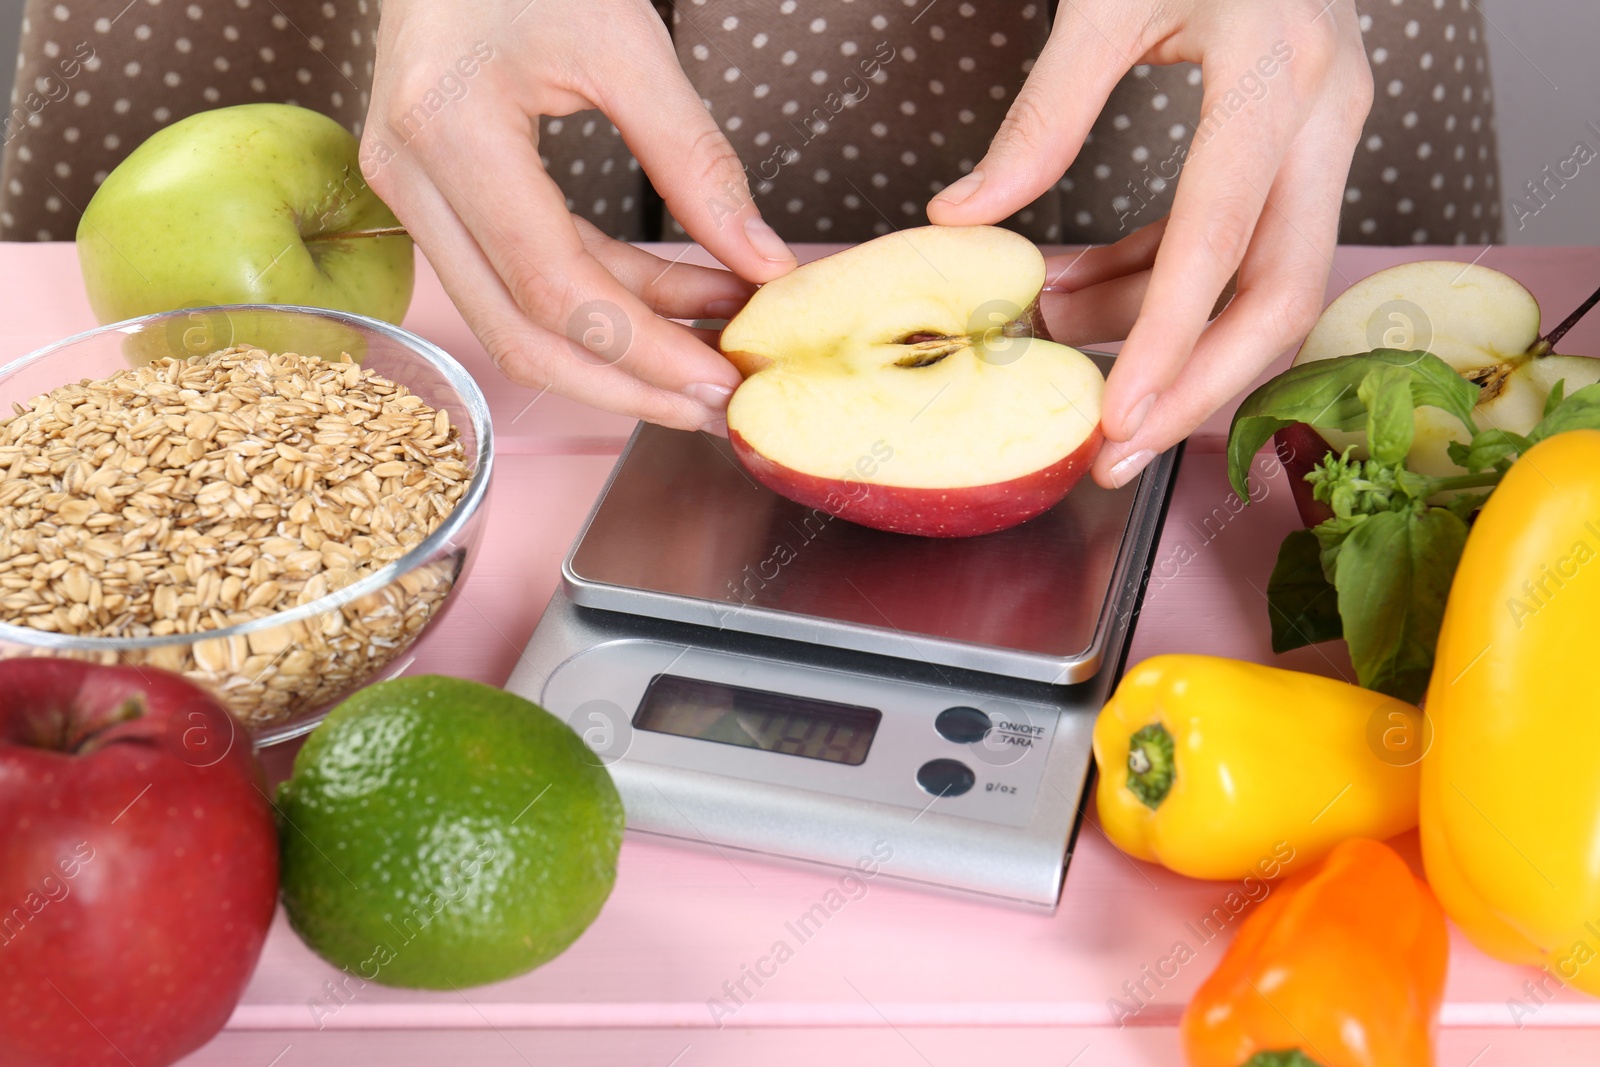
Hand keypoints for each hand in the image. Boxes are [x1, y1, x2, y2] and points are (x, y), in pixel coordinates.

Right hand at [362, 0, 798, 430]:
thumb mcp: (624, 40)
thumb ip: (695, 157)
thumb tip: (762, 262)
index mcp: (449, 131)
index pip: (554, 288)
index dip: (644, 351)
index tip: (720, 379)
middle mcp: (412, 179)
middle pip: (520, 334)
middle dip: (628, 384)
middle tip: (713, 407)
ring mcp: (413, 193)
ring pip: (517, 320)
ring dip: (622, 349)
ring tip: (715, 349)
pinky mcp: (437, 196)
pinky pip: (525, 275)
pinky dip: (605, 296)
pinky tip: (682, 299)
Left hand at [928, 0, 1372, 487]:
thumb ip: (1043, 112)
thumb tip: (964, 218)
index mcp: (1277, 70)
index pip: (1221, 236)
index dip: (1169, 339)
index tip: (1119, 418)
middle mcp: (1324, 110)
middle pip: (1282, 291)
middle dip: (1198, 386)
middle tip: (1117, 450)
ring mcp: (1323, 130)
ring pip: (1264, 281)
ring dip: (1163, 331)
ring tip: (1058, 340)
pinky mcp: (1299, 144)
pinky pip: (1237, 243)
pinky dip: (1161, 280)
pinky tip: (1086, 293)